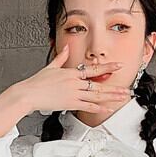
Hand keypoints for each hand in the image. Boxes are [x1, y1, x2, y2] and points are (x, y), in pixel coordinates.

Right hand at [12, 44, 132, 115]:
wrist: (29, 94)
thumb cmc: (37, 83)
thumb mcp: (50, 67)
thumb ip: (60, 57)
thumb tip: (64, 48)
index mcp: (71, 73)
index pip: (93, 69)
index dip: (107, 67)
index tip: (118, 66)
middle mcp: (75, 83)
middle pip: (99, 84)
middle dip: (114, 86)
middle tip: (126, 88)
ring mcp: (74, 94)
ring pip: (96, 95)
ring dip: (111, 96)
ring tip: (121, 97)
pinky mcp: (70, 104)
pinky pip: (88, 106)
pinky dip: (99, 108)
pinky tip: (107, 108)